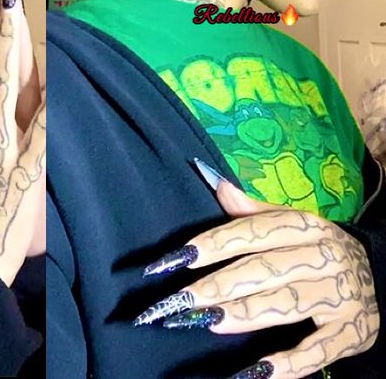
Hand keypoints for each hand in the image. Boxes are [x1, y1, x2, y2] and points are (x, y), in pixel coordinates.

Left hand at [135, 168, 378, 378]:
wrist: (377, 276)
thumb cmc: (315, 249)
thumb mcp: (290, 224)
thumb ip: (252, 212)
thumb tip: (217, 185)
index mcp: (306, 226)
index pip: (253, 232)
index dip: (215, 244)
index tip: (180, 257)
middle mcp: (326, 256)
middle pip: (264, 269)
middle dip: (219, 284)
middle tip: (184, 299)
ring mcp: (342, 294)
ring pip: (286, 304)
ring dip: (245, 314)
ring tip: (210, 322)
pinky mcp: (354, 332)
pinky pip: (318, 351)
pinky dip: (290, 364)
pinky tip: (259, 370)